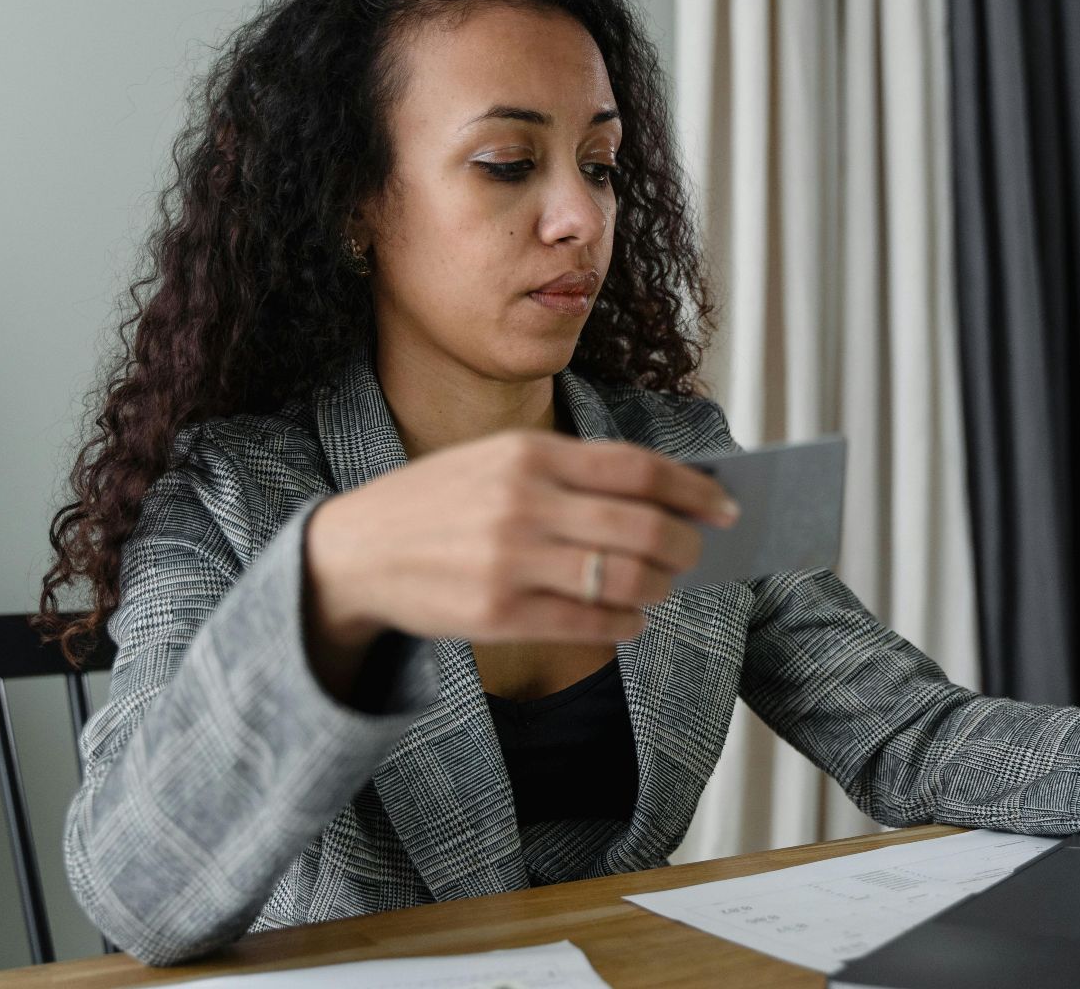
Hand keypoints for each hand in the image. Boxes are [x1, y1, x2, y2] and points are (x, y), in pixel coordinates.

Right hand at [305, 429, 738, 651]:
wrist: (355, 552)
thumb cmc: (441, 503)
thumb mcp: (496, 461)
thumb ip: (570, 471)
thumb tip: (661, 493)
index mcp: (528, 455)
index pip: (637, 468)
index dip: (693, 489)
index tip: (724, 504)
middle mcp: (523, 504)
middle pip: (642, 526)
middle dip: (685, 544)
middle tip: (695, 553)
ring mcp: (510, 561)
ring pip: (623, 579)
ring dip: (658, 586)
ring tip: (660, 586)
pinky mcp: (498, 613)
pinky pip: (590, 623)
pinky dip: (626, 624)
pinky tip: (630, 619)